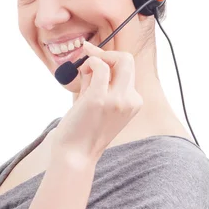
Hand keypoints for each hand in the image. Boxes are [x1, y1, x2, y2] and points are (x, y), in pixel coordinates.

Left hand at [51, 39, 143, 163]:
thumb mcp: (98, 102)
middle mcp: (130, 100)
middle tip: (88, 58)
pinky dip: (90, 62)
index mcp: (133, 102)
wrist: (76, 155)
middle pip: (128, 60)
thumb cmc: (83, 130)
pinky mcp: (100, 99)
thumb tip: (94, 58)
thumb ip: (100, 82)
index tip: (92, 56)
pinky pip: (100, 66)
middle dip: (106, 53)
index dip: (110, 58)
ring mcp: (117, 100)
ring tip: (83, 74)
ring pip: (119, 59)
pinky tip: (82, 72)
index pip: (128, 69)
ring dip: (97, 59)